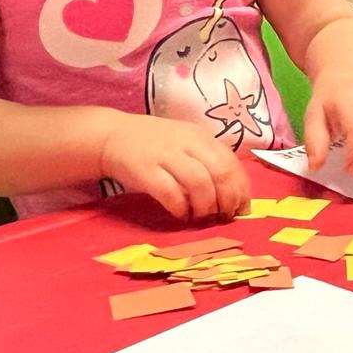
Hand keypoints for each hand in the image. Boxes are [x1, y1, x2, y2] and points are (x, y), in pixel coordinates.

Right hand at [99, 114, 249, 221]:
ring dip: (206, 206)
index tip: (241, 209)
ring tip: (201, 216)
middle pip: (221, 173)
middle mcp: (187, 143)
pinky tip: (180, 214)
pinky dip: (180, 208)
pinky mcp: (145, 169)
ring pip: (200, 183)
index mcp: (202, 137)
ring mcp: (166, 154)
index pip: (233, 164)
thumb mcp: (187, 144)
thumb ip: (209, 161)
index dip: (241, 190)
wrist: (112, 136)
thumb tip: (235, 195)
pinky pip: (170, 193)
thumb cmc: (155, 145)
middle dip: (228, 199)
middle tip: (223, 215)